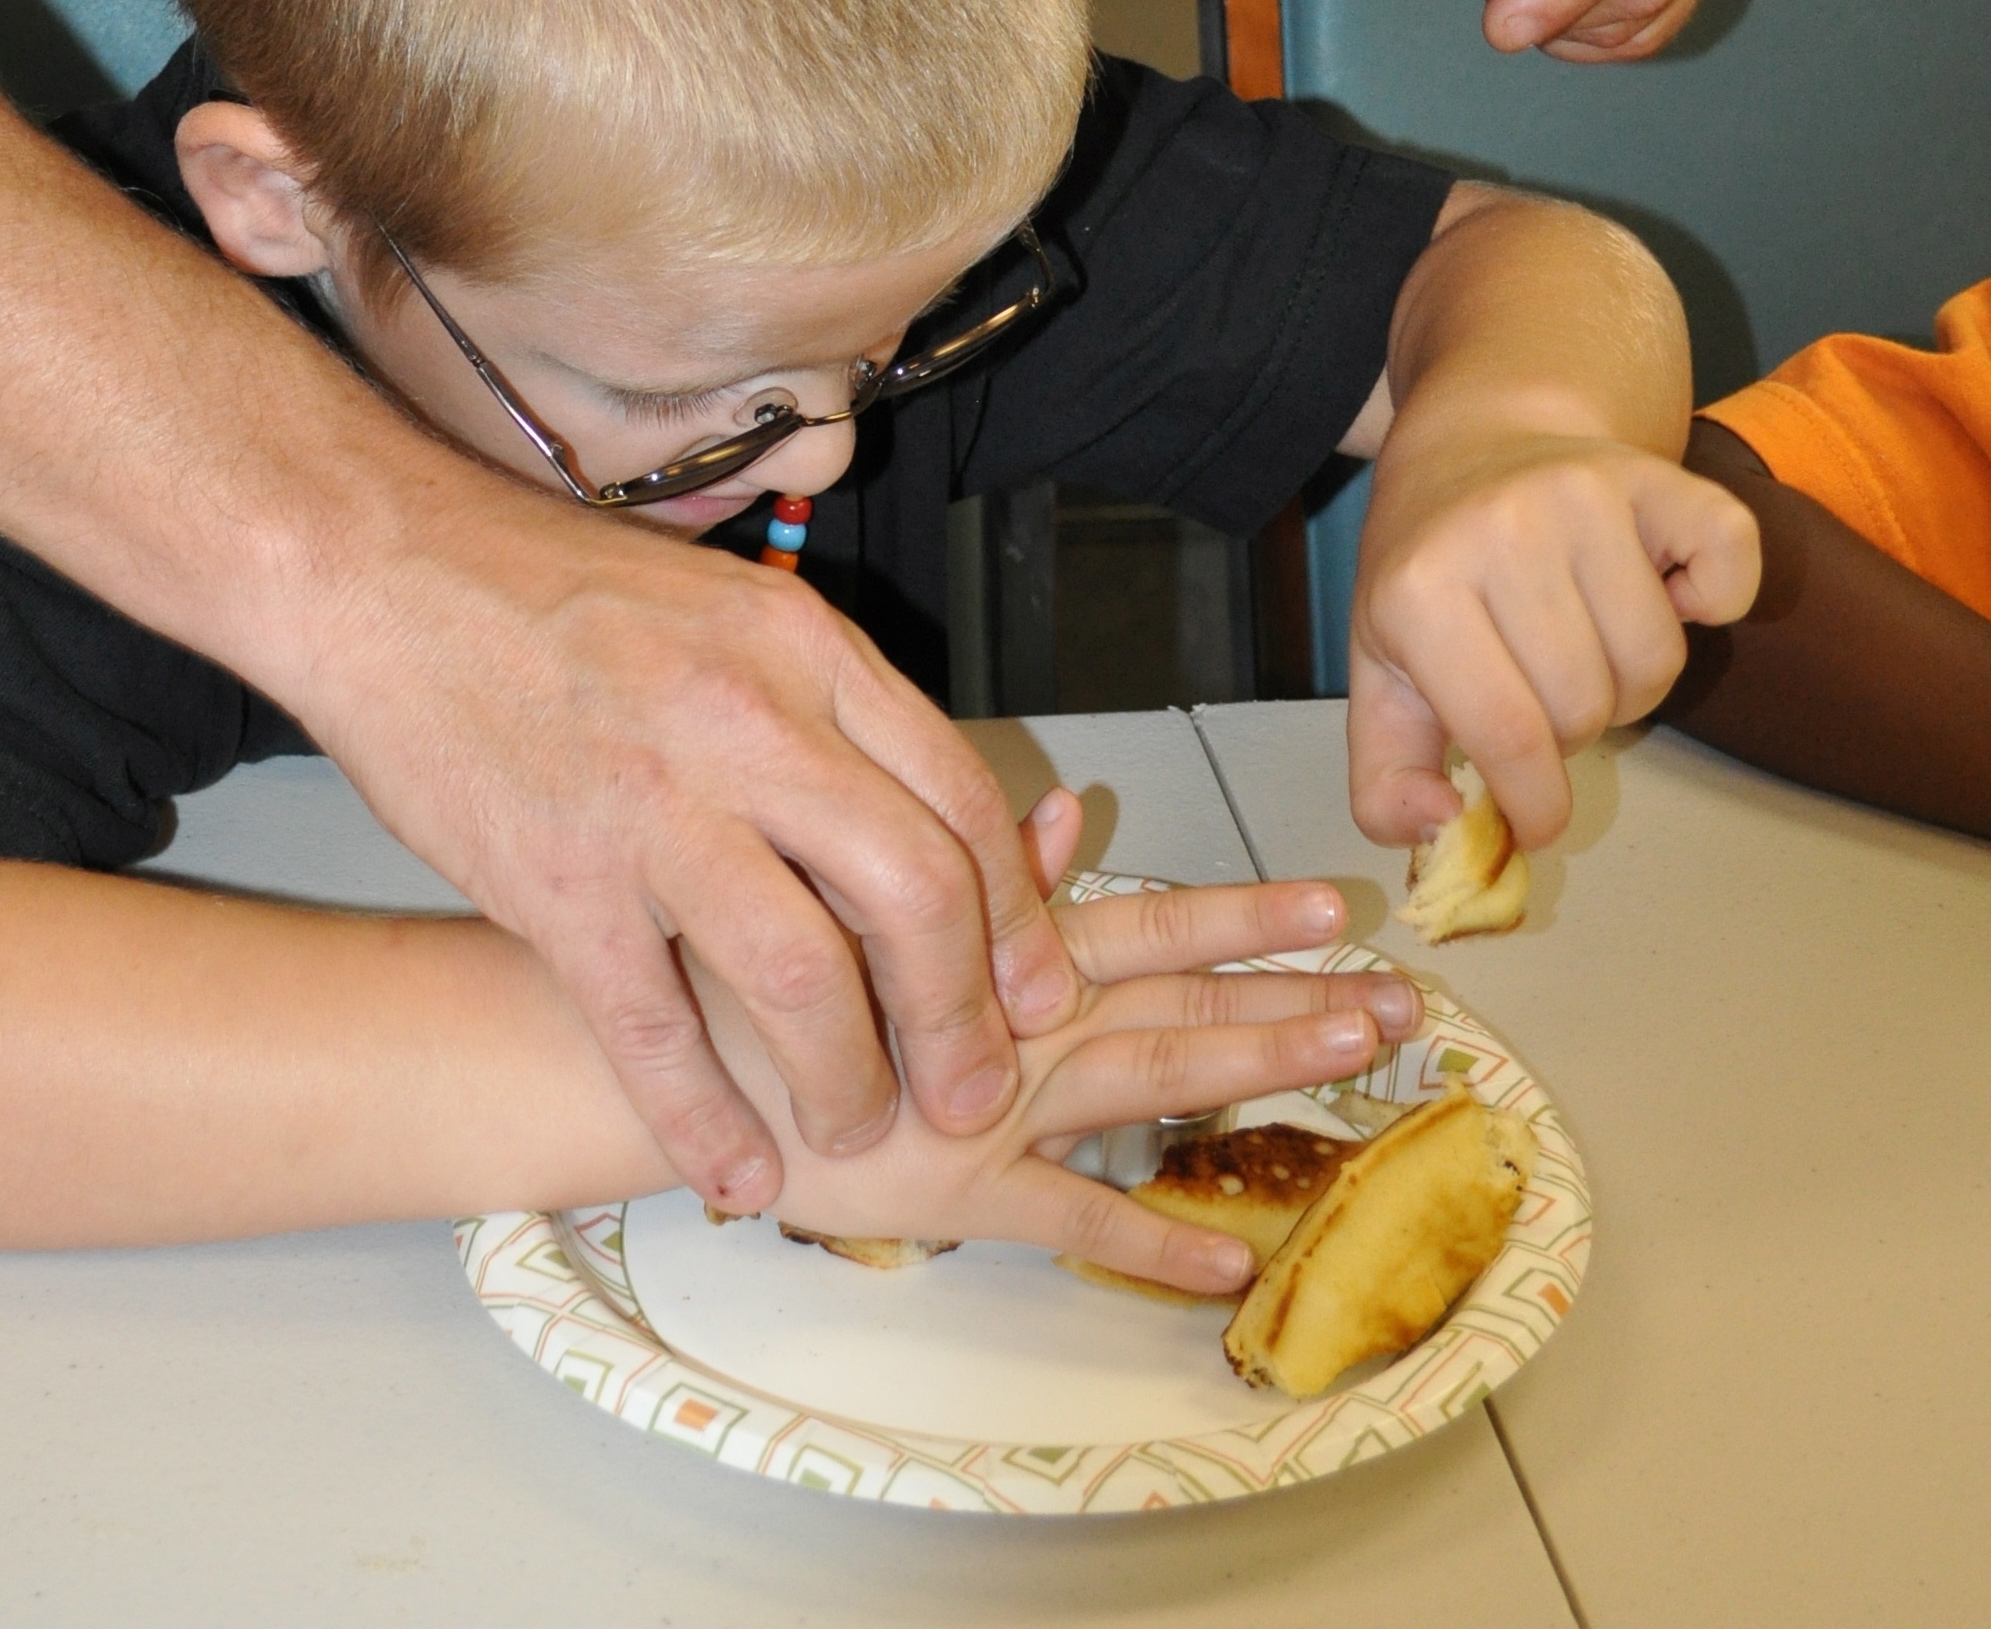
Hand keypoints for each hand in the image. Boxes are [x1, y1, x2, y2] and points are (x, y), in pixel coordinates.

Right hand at [299, 477, 1084, 1212]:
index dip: (1015, 917)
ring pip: (803, 972)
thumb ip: (816, 708)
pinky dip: (704, 1117)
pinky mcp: (557, 880)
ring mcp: (653, 806)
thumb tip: (902, 823)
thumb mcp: (725, 610)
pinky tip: (734, 1172)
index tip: (1031, 992)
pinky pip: (653, 1028)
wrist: (386, 566)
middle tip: (971, 1090)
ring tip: (852, 1127)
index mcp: (802, 649)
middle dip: (961, 1017)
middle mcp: (749, 723)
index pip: (958, 798)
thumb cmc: (546, 586)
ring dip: (846, 1076)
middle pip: (914, 892)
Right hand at [722, 852, 1420, 1287]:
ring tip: (1356, 1066)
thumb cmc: (762, 961)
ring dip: (1261, 1070)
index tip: (1334, 909)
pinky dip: (1154, 1245)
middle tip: (1402, 1000)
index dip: (1243, 916)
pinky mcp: (965, 1192)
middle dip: (1294, 997)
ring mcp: (1003, 1107)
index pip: (1150, 923)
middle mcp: (1022, 1022)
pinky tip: (1233, 1264)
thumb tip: (1071, 815)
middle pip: (1182, 1000)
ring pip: (1157, 1083)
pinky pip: (1074, 1221)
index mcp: (1003, 951)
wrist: (678, 1054)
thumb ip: (983, 867)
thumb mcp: (871, 887)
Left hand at [1346, 426, 1762, 847]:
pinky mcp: (1658, 475)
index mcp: (1420, 588)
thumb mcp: (1378, 676)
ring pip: (1657, 663)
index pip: (1508, 735)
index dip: (1536, 803)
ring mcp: (1585, 492)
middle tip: (1542, 685)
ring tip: (1585, 639)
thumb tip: (1440, 828)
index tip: (1539, 820)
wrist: (1472, 446)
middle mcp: (1502, 528)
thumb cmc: (1429, 576)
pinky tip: (1660, 587)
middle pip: (1588, 707)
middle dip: (1572, 729)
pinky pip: (1730, 571)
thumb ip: (1385, 780)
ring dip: (1631, 680)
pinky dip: (1715, 602)